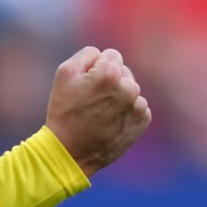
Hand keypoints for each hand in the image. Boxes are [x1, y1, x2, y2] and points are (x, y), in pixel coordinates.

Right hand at [44, 46, 151, 177]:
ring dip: (118, 97)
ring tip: (99, 113)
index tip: (85, 84)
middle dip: (110, 81)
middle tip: (91, 100)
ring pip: (130, 90)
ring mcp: (138, 106)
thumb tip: (102, 55)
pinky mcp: (142, 122)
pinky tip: (109, 122)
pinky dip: (125, 112)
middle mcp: (129, 88)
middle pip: (123, 72)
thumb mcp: (64, 74)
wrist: (70, 152)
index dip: (95, 68)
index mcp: (110, 73)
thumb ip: (86, 55)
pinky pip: (137, 107)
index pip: (111, 55)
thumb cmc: (64, 112)